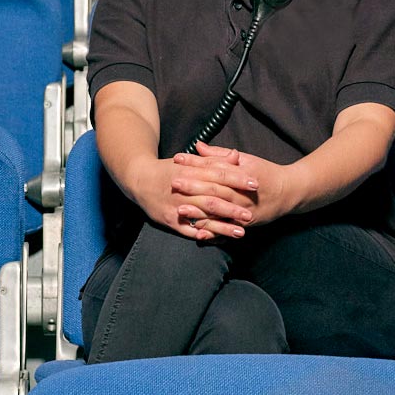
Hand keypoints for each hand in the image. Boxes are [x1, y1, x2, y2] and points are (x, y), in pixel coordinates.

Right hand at [127, 155, 253, 241]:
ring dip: (222, 226)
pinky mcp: (170, 220)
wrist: (139, 179)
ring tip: (241, 232)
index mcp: (191, 172)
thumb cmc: (168, 169)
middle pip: (213, 199)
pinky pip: (188, 230)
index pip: (219, 175)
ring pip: (203, 217)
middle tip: (251, 214)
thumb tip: (236, 155)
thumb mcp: (190, 161)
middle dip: (233, 208)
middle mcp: (184, 190)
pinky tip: (216, 239)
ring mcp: (177, 207)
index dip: (237, 180)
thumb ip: (214, 159)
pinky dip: (202, 234)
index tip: (255, 184)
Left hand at [175, 141, 297, 226]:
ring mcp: (245, 211)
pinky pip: (227, 229)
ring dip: (199, 211)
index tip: (177, 159)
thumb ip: (220, 154)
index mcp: (242, 174)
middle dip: (194, 187)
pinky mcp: (246, 224)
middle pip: (215, 189)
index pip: (215, 167)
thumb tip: (198, 145)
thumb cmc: (265, 172)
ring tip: (180, 209)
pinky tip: (198, 232)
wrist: (289, 192)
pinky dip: (213, 231)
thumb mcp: (246, 159)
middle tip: (174, 182)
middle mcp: (243, 193)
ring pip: (220, 211)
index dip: (195, 163)